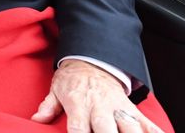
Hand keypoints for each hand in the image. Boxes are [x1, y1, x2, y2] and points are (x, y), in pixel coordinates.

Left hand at [31, 59, 164, 131]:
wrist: (92, 60)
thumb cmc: (72, 79)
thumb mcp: (55, 89)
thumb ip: (48, 106)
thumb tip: (36, 119)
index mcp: (79, 104)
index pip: (78, 128)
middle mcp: (100, 107)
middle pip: (106, 129)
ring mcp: (118, 108)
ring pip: (130, 127)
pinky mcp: (131, 109)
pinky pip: (148, 124)